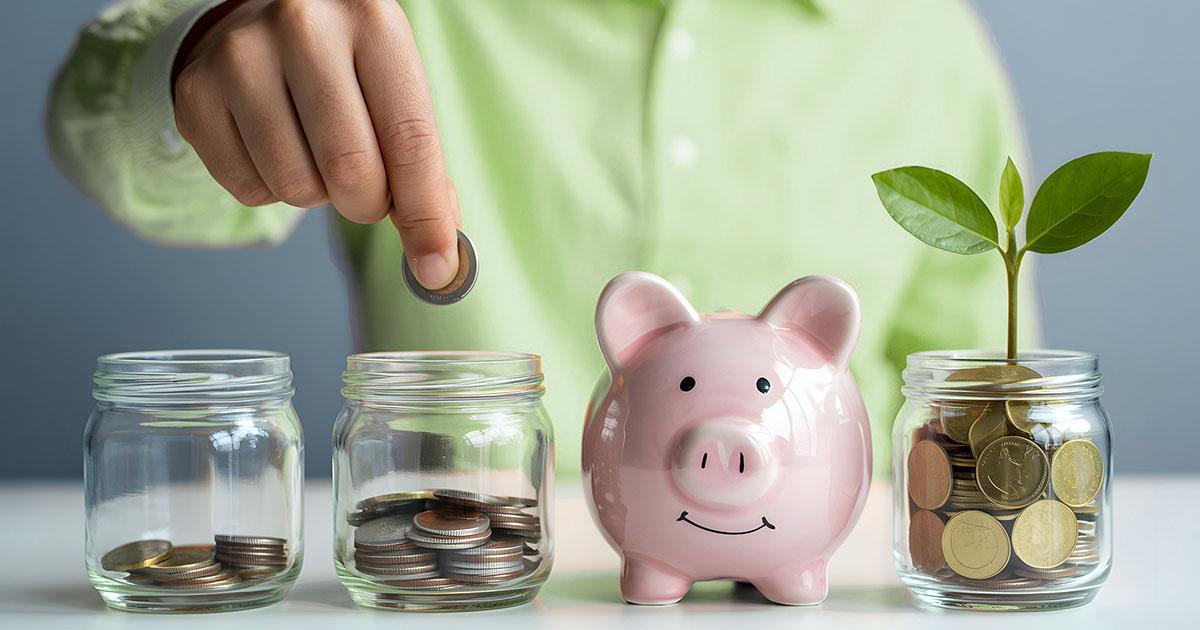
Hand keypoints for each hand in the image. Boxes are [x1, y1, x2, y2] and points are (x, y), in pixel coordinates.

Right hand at [173, 0, 459, 288]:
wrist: (257, 24)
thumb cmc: (345, 69)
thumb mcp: (395, 92)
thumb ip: (422, 168)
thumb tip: (437, 255)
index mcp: (371, 19)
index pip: (410, 138)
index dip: (425, 213)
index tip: (436, 266)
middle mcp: (303, 25)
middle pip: (351, 169)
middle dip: (368, 205)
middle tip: (367, 192)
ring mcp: (241, 55)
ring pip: (297, 186)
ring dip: (317, 195)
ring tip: (315, 153)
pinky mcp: (196, 91)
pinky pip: (248, 188)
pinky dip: (271, 189)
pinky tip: (274, 146)